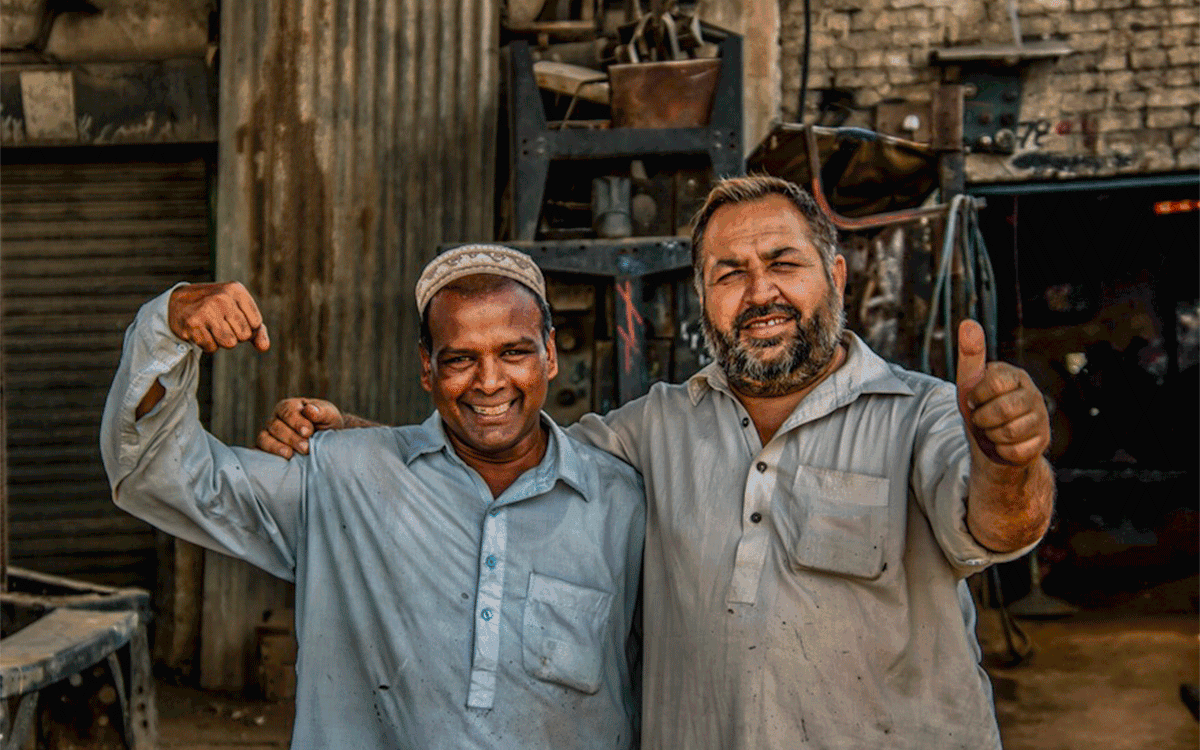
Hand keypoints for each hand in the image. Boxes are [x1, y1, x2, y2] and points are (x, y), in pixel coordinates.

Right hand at [169, 282, 268, 352]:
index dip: (247, 327)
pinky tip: (200, 332)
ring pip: (230, 343)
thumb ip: (257, 330)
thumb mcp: (239, 311)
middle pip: (244, 335)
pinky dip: (207, 345)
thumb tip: (264, 347)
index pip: (256, 323)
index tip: (234, 319)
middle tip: (221, 323)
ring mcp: (206, 309)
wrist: (179, 302)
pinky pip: (211, 348)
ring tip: (212, 328)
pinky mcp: (193, 323)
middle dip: (235, 335)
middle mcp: (222, 297)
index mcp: (236, 290)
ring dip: (222, 342)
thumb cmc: (217, 309)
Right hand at [257, 398, 343, 457]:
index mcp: (291, 407)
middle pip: (275, 425)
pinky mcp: (266, 448)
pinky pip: (261, 449)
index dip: (296, 421)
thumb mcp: (330, 416)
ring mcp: (270, 433)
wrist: (328, 443)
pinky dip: (269, 453)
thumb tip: (309, 410)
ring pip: (265, 437)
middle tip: (305, 448)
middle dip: (291, 437)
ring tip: (290, 454)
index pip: (287, 410)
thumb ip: (322, 412)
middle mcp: (277, 418)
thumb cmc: (327, 426)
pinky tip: (282, 458)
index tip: (308, 432)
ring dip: (278, 446)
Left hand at [955, 320, 1049, 470]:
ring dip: (991, 436)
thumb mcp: (970, 381)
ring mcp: (1040, 417)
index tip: (973, 400)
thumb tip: (968, 323)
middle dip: (982, 419)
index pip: (993, 383)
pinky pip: (1016, 451)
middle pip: (1002, 410)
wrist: (991, 442)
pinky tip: (1004, 444)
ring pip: (1009, 432)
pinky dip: (1002, 451)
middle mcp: (1032, 393)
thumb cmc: (980, 406)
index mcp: (1014, 375)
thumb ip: (970, 354)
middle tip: (982, 419)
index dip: (976, 396)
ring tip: (992, 430)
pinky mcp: (1043, 440)